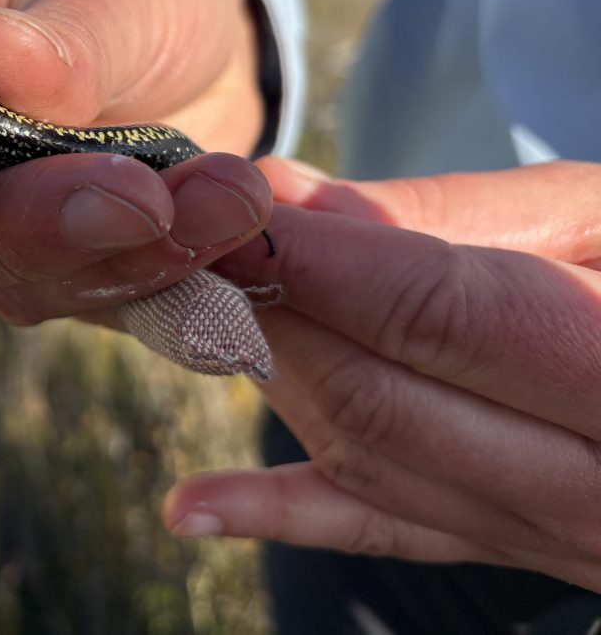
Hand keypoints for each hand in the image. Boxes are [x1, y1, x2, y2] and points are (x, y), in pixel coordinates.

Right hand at [0, 0, 271, 325]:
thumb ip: (62, 38)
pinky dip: (168, 292)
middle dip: (47, 229)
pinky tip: (230, 275)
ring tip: (231, 196)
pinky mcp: (63, 274)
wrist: (207, 41)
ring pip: (26, 282)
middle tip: (146, 199)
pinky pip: (102, 303)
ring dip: (128, 257)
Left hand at [163, 160, 600, 589]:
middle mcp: (596, 487)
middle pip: (383, 396)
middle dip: (274, 313)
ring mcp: (547, 536)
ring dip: (265, 376)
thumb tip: (292, 200)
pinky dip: (283, 518)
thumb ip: (453, 217)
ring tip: (188, 307)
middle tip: (196, 241)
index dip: (322, 261)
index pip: (444, 317)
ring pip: (364, 458)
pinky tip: (192, 507)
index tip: (234, 205)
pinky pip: (382, 533)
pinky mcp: (507, 547)